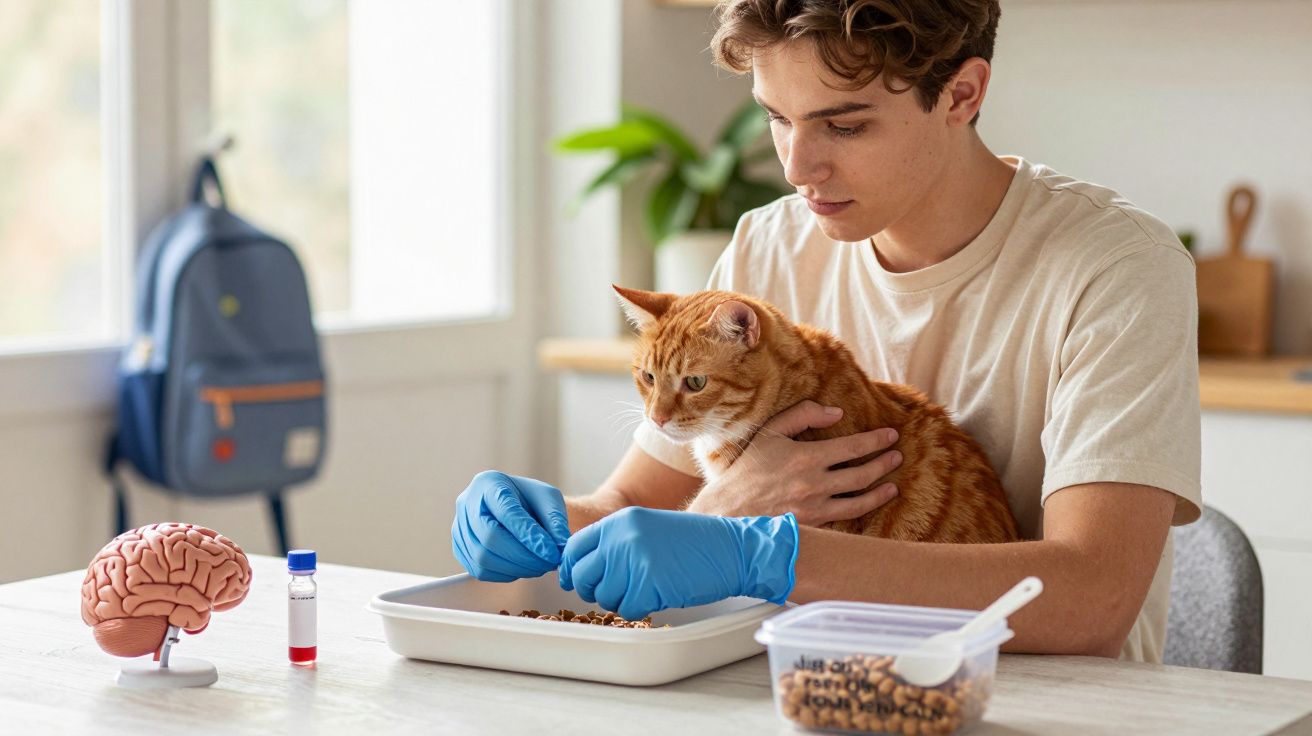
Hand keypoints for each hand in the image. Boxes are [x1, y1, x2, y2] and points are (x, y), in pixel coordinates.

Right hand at [451, 471, 571, 581]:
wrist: (513, 503)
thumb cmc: (531, 499)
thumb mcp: (548, 499)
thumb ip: (556, 521)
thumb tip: (561, 549)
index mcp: (489, 483)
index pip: (507, 512)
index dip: (529, 536)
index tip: (552, 553)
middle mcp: (467, 503)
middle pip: (490, 537)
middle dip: (523, 556)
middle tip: (549, 564)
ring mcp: (458, 527)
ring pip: (482, 557)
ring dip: (516, 569)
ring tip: (540, 567)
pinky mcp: (459, 548)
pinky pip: (479, 570)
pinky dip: (504, 575)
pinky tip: (523, 569)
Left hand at [558, 506, 797, 620]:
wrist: (731, 550)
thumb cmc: (693, 543)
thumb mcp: (648, 528)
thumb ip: (616, 541)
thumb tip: (584, 565)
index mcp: (620, 521)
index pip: (575, 548)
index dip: (573, 569)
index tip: (576, 580)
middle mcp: (622, 538)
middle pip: (584, 575)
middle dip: (593, 590)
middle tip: (613, 591)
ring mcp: (634, 560)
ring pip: (603, 596)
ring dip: (620, 600)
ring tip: (644, 590)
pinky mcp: (649, 584)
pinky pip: (626, 609)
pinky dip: (638, 610)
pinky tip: (655, 597)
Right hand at [686, 400, 900, 525]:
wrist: (730, 510)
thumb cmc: (748, 468)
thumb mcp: (770, 432)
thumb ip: (803, 415)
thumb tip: (836, 412)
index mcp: (806, 457)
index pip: (853, 447)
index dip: (876, 440)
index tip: (891, 435)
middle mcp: (815, 484)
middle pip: (862, 474)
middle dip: (884, 464)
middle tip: (896, 456)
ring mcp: (815, 508)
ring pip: (859, 501)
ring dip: (880, 491)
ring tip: (892, 485)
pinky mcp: (813, 526)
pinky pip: (845, 518)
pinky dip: (862, 510)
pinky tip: (869, 503)